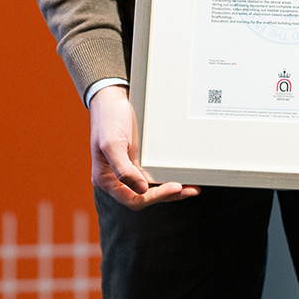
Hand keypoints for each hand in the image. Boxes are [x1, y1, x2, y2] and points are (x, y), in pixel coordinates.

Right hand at [89, 85, 198, 208]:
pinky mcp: (138, 161)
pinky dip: (166, 177)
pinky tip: (180, 176)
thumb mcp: (112, 144)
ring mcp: (130, 170)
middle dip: (168, 195)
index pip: (133, 199)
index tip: (174, 187)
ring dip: (171, 189)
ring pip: (151, 188)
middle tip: (190, 190)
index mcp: (107, 180)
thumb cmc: (107, 120)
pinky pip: (154, 174)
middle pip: (145, 196)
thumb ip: (123, 170)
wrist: (110, 98)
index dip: (155, 197)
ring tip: (191, 188)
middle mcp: (118, 178)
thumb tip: (141, 190)